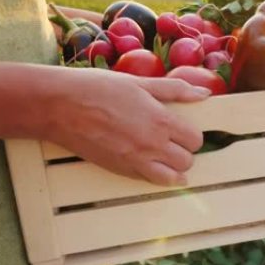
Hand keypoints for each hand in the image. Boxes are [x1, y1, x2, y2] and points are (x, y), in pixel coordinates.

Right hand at [42, 68, 210, 185]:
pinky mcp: (120, 171)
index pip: (195, 138)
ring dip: (174, 167)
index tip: (182, 128)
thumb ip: (175, 90)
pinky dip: (156, 175)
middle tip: (173, 140)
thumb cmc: (98, 88)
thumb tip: (204, 93)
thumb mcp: (140, 82)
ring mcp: (136, 161)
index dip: (191, 133)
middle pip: (188, 160)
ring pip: (173, 177)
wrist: (60, 106)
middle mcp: (152, 144)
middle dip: (185, 151)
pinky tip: (150, 163)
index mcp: (161, 120)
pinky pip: (150, 181)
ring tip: (165, 154)